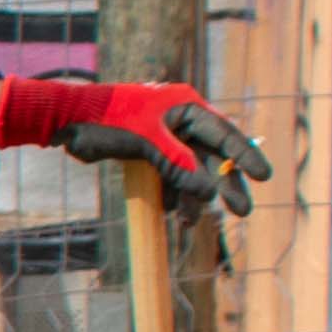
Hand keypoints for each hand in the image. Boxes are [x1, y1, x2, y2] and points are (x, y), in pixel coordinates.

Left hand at [0, 76, 273, 225]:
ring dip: (194, 198)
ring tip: (192, 224)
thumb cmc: (107, 121)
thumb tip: (210, 192)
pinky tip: (172, 214)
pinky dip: (173, 196)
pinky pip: (170, 178)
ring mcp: (165, 139)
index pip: (225, 134)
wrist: (66, 121)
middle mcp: (180, 122)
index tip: (264, 177)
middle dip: (225, 185)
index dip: (245, 156)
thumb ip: (179, 165)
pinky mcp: (149, 154)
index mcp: (186, 108)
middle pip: (213, 157)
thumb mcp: (147, 142)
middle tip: (242, 211)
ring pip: (191, 172)